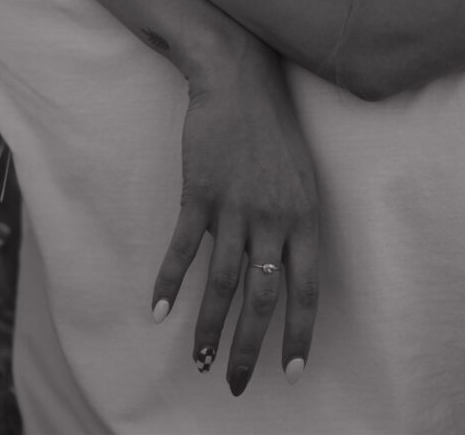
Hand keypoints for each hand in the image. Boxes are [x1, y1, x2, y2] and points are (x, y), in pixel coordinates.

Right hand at [151, 33, 318, 396]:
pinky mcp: (200, 194)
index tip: (293, 371)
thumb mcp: (301, 174)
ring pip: (222, 284)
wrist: (239, 80)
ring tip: (201, 361)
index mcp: (305, 215)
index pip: (306, 289)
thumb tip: (281, 265)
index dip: (299, 333)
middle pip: (262, 298)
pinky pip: (183, 249)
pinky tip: (157, 311)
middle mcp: (274, 218)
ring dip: (209, 329)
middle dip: (250, 347)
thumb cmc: (274, 127)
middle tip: (238, 384)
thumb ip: (293, 221)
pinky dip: (169, 282)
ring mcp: (235, 207)